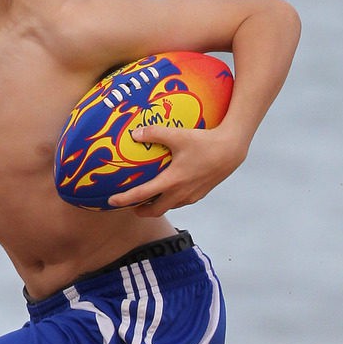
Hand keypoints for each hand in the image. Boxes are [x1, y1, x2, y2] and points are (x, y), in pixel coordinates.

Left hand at [107, 124, 248, 217]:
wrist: (231, 150)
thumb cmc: (204, 141)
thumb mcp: (178, 134)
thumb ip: (154, 133)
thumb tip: (134, 133)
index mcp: (171, 181)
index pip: (142, 195)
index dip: (124, 200)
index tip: (111, 202)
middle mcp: (180, 193)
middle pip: (155, 211)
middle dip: (141, 211)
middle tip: (131, 206)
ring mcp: (191, 196)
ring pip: (169, 207)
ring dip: (157, 206)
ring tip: (149, 198)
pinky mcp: (200, 194)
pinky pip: (181, 202)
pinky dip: (171, 200)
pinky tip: (170, 189)